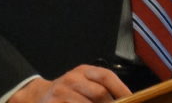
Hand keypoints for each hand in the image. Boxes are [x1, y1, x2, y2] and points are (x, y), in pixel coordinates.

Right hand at [8, 66, 132, 102]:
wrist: (39, 96)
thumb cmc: (68, 91)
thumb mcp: (83, 82)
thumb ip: (101, 88)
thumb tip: (126, 99)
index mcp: (83, 71)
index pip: (106, 76)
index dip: (121, 89)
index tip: (132, 99)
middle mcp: (72, 79)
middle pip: (99, 92)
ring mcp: (61, 93)